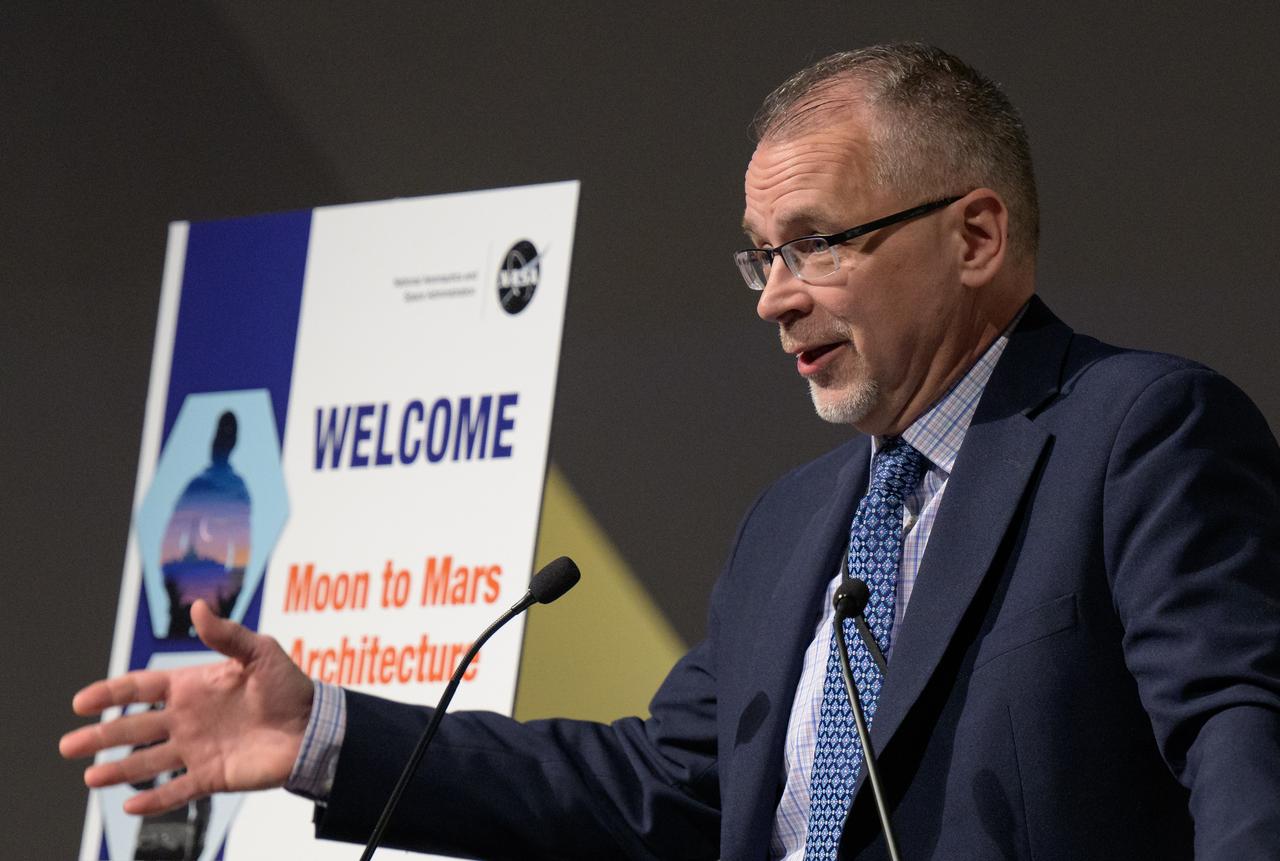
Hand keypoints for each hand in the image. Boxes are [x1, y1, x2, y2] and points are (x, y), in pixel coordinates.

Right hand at [59, 599, 313, 814]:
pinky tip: (130, 806)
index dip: (111, 694)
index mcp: (193, 687)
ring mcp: (198, 749)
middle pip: (134, 727)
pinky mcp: (214, 776)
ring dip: (119, 770)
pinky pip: (179, 791)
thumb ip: (226, 634)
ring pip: (149, 762)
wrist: (315, 725)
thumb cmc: (288, 685)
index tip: (80, 702)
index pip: (142, 688)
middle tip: (67, 745)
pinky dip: (155, 800)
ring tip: (89, 776)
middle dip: (100, 736)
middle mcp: (188, 719)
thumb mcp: (259, 652)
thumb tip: (197, 607)